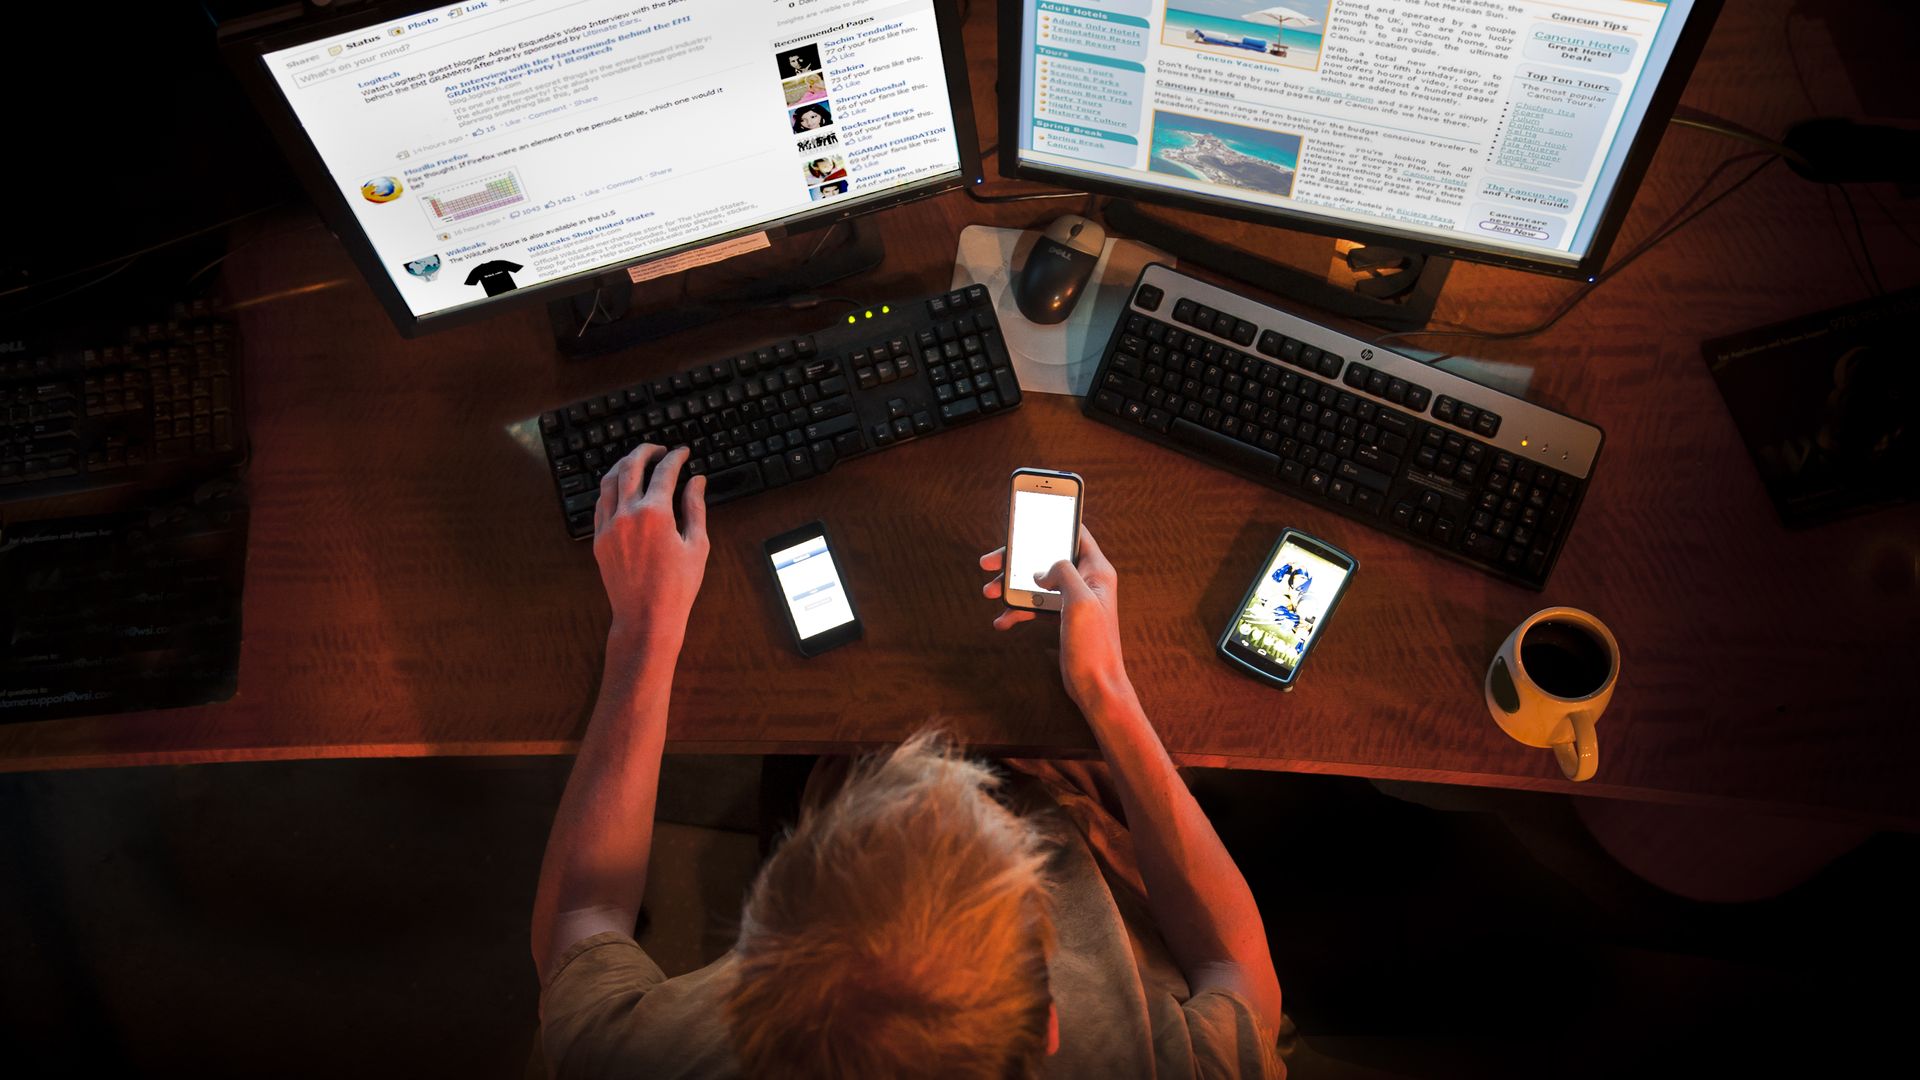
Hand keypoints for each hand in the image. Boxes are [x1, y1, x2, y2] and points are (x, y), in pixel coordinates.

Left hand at [593, 444, 709, 646]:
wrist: (646, 617)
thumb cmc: (677, 586)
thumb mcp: (696, 544)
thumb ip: (695, 507)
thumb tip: (697, 481)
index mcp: (655, 513)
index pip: (664, 471)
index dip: (676, 457)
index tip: (683, 451)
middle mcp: (627, 514)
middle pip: (631, 466)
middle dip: (646, 451)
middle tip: (659, 448)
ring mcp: (608, 526)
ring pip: (609, 481)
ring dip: (623, 464)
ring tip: (637, 461)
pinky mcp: (598, 539)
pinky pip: (600, 503)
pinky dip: (610, 488)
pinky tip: (620, 487)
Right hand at [978, 525, 1130, 710]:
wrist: (1095, 686)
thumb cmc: (1094, 646)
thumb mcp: (1079, 601)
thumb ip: (1063, 573)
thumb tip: (1043, 569)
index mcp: (1096, 570)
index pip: (1075, 532)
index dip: (1052, 522)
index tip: (1025, 518)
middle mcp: (1086, 580)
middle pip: (1046, 556)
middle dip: (1017, 559)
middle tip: (990, 562)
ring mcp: (1073, 599)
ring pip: (1036, 581)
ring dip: (1011, 586)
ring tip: (989, 593)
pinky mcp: (1062, 617)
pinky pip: (1036, 605)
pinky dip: (1017, 610)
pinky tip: (1002, 620)